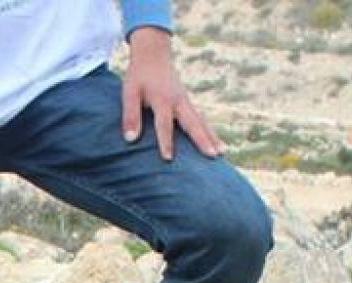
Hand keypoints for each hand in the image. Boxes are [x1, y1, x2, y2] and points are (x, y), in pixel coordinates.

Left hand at [122, 28, 222, 160]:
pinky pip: (200, 118)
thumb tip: (130, 140)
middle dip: (202, 140)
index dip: (165, 141)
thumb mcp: (129, 93)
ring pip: (201, 121)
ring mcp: (186, 101)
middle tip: (212, 155)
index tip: (168, 159)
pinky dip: (209, 131)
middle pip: (193, 123)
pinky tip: (216, 143)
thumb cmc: (139, 76)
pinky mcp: (188, 102)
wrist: (153, 54)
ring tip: (222, 153)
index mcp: (163, 99)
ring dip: (212, 137)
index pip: (164, 124)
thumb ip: (130, 116)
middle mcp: (178, 101)